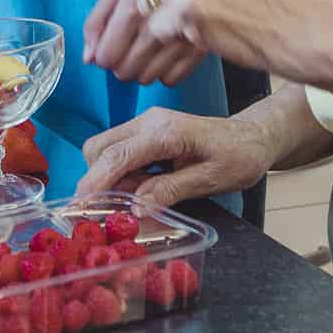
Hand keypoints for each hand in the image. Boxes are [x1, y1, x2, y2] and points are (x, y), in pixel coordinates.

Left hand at [72, 0, 322, 78]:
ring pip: (138, 5)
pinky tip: (174, 60)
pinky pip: (157, 31)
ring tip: (134, 58)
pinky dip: (161, 50)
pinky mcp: (191, 10)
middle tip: (118, 36)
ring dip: (135, 34)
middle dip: (123, 7)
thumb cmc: (279, 1)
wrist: (311, 29)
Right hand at [77, 107, 277, 206]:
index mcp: (165, 132)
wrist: (253, 136)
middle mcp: (149, 122)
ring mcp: (146, 124)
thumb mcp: (210, 180)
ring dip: (108, 178)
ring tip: (132, 202)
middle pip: (100, 148)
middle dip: (96, 179)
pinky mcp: (147, 132)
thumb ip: (171, 190)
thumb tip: (136, 207)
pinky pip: (119, 152)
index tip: (80, 206)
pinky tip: (140, 189)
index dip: (95, 182)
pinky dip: (120, 173)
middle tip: (110, 210)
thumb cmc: (239, 157)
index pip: (117, 155)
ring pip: (105, 149)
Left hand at [83, 0, 205, 86]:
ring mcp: (181, 30)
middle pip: (123, 68)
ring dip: (142, 69)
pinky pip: (172, 79)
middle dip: (120, 64)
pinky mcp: (202, 43)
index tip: (106, 50)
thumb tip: (87, 59)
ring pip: (145, 78)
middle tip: (128, 48)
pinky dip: (167, 71)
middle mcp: (156, 12)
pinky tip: (169, 51)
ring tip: (149, 47)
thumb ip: (98, 18)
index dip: (104, 55)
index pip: (105, 51)